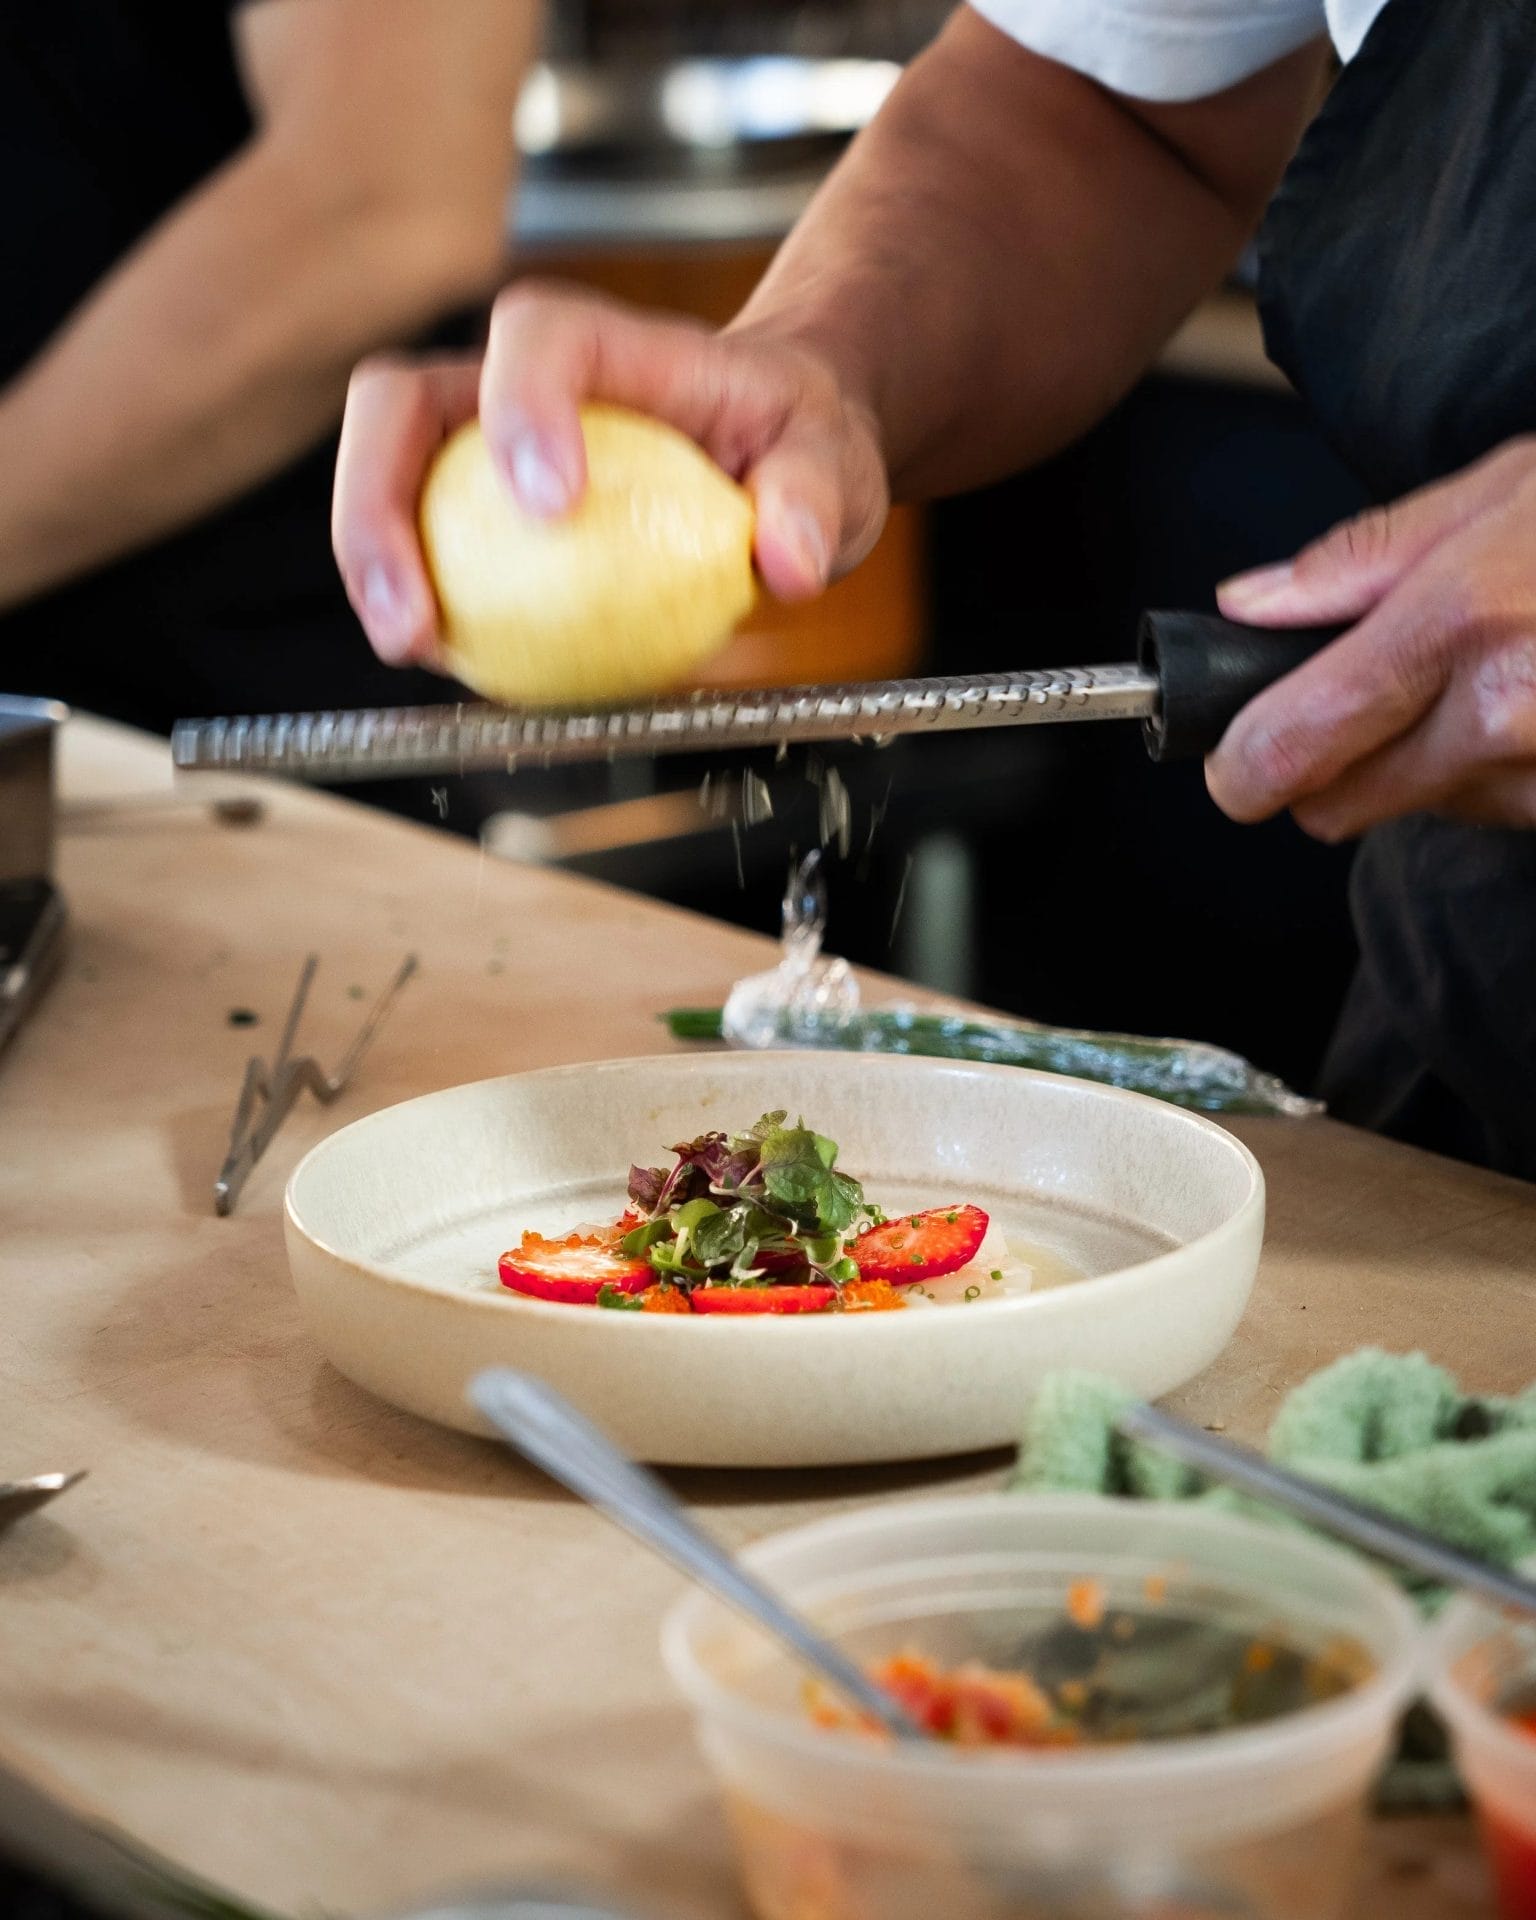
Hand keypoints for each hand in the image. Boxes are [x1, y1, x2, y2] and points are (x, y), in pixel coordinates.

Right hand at [331, 282, 890, 667]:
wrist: (771, 451)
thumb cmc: (792, 438)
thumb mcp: (830, 459)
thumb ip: (813, 499)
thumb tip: (787, 562)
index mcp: (608, 346)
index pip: (539, 338)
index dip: (522, 404)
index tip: (553, 503)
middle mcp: (518, 382)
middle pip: (400, 401)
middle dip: (379, 501)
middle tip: (414, 613)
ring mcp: (480, 445)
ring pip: (385, 474)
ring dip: (372, 565)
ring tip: (411, 648)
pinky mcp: (473, 513)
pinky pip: (420, 549)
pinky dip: (415, 605)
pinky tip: (443, 664)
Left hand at [1208, 436, 1535, 838]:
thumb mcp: (1498, 489)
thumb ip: (1359, 562)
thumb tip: (1249, 607)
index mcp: (1459, 621)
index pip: (1295, 745)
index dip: (1243, 767)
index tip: (1235, 762)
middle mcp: (1505, 712)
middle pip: (1338, 808)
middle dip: (1328, 767)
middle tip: (1364, 703)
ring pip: (1422, 811)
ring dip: (1427, 764)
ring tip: (1496, 673)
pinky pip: (1499, 813)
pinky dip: (1497, 774)